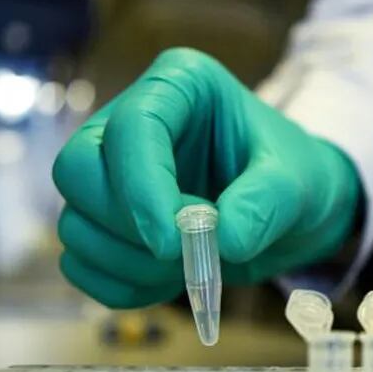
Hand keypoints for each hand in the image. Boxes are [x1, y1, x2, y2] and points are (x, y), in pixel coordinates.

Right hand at [52, 48, 360, 307]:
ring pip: (75, 223)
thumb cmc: (297, 177)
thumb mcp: (297, 183)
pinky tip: (169, 284)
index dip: (141, 188)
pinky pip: (82, 263)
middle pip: (75, 170)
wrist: (295, 212)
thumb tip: (221, 240)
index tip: (173, 242)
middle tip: (182, 253)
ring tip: (192, 267)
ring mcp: (113, 175)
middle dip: (125, 224)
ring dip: (129, 262)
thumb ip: (265, 204)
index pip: (130, 128)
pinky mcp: (109, 223)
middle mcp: (130, 123)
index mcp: (178, 85)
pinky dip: (121, 286)